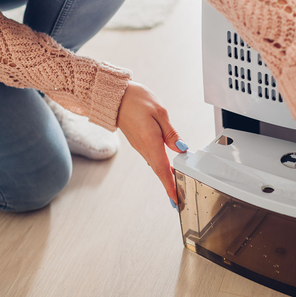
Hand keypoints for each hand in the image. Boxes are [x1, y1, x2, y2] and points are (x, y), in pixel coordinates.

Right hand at [117, 81, 184, 202]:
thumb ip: (171, 133)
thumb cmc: (135, 100)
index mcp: (150, 142)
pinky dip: (160, 166)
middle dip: (170, 185)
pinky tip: (167, 167)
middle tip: (180, 198)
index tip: (176, 200)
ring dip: (166, 176)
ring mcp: (140, 146)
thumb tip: (182, 148)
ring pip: (156, 165)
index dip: (170, 186)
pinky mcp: (138, 142)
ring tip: (177, 186)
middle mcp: (144, 147)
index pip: (163, 169)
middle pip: (160, 170)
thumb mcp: (160, 112)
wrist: (114, 96)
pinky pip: (151, 158)